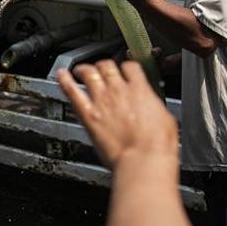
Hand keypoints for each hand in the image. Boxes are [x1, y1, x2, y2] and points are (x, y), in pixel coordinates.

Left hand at [57, 60, 177, 169]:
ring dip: (84, 69)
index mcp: (140, 90)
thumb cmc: (157, 146)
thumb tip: (153, 107)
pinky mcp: (88, 115)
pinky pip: (73, 92)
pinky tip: (61, 75)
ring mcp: (102, 101)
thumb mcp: (165, 119)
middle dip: (104, 65)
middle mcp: (119, 90)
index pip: (130, 67)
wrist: (143, 160)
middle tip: (101, 68)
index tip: (124, 70)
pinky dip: (65, 81)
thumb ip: (154, 107)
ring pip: (90, 73)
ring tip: (80, 70)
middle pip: (107, 66)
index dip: (125, 66)